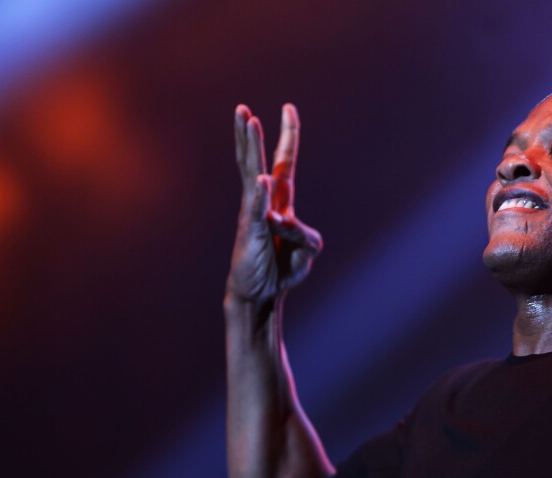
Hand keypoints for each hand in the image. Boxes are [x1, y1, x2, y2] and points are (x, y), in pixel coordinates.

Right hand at [227, 103, 321, 305]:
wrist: (260, 294)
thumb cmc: (280, 269)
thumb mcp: (306, 251)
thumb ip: (308, 237)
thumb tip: (294, 228)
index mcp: (279, 202)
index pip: (284, 162)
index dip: (288, 135)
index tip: (288, 108)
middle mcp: (263, 202)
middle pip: (258, 160)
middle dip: (253, 134)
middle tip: (243, 109)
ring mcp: (253, 215)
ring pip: (251, 174)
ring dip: (251, 147)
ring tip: (247, 123)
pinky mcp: (250, 232)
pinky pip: (256, 210)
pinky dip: (260, 195)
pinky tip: (262, 180)